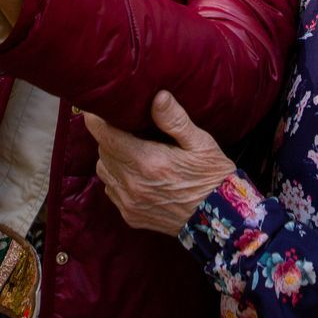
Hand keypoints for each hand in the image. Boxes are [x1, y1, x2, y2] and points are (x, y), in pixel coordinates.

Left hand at [85, 92, 234, 235]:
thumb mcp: (200, 143)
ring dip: (111, 157)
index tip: (98, 109)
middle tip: (125, 126)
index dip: (97, 119)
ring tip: (131, 149)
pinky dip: (117, 177)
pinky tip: (136, 172)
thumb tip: (157, 96)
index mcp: (147, 162)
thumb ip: (175, 120)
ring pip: (104, 169)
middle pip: (103, 150)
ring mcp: (129, 202)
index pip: (105, 136)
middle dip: (109, 135)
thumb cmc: (212, 177)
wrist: (221, 221)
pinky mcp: (131, 215)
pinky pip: (111, 189)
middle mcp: (133, 184)